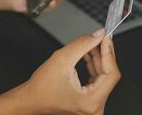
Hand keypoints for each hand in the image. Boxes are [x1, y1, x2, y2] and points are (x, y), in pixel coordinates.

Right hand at [0, 29, 120, 114]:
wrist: (30, 99)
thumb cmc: (41, 87)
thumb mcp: (62, 59)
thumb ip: (83, 44)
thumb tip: (98, 35)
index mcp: (90, 101)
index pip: (111, 74)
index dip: (109, 53)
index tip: (106, 38)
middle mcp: (95, 106)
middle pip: (109, 74)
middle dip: (103, 53)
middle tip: (100, 37)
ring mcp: (93, 104)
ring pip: (104, 75)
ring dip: (98, 58)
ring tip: (91, 43)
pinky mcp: (89, 99)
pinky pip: (97, 79)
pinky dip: (94, 65)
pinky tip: (89, 53)